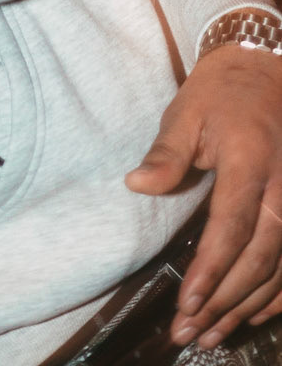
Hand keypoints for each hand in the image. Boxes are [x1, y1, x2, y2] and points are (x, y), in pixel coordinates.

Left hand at [126, 45, 281, 349]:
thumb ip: (166, 154)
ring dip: (245, 306)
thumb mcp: (187, 111)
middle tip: (190, 330)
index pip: (233, 226)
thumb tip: (136, 185)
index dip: (211, 268)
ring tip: (211, 333)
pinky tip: (249, 315)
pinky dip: (274, 296)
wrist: (267, 70)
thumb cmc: (221, 93)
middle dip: (224, 300)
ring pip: (280, 269)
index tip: (187, 302)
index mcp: (251, 161)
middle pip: (260, 258)